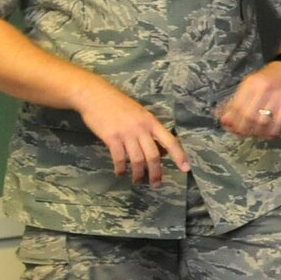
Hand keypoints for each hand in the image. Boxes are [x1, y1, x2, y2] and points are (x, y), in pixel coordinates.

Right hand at [71, 79, 188, 183]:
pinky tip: (120, 173)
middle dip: (156, 172)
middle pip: (153, 155)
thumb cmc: (118, 104)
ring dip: (138, 173)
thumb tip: (158, 150)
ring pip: (137, 159)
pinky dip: (121, 168)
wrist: (95, 95)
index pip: (170, 141)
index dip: (179, 156)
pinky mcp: (111, 138)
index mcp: (151, 122)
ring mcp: (126, 134)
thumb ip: (149, 130)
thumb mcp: (140, 113)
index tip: (186, 168)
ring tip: (137, 181)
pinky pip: (119, 158)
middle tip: (156, 184)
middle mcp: (141, 129)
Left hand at [219, 62, 280, 138]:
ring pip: (262, 122)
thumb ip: (236, 100)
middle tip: (241, 133)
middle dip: (242, 129)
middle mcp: (263, 90)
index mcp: (250, 83)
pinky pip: (278, 124)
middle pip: (248, 116)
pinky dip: (270, 132)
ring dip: (255, 132)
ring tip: (253, 134)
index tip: (229, 127)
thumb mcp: (250, 83)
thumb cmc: (268, 77)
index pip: (236, 107)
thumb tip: (223, 118)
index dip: (231, 121)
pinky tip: (267, 133)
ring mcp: (277, 97)